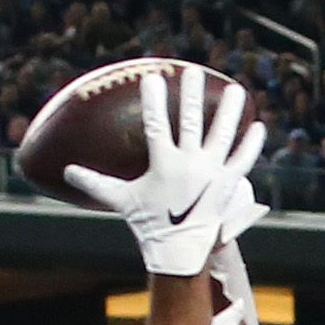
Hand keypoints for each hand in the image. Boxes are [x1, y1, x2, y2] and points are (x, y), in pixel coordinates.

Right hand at [63, 64, 265, 277]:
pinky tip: (258, 126)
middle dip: (191, 94)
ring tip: (237, 90)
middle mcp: (189, 164)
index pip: (156, 123)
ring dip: (230, 111)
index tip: (154, 76)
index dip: (154, 99)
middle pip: (191, 121)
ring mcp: (212, 174)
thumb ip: (95, 182)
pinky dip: (251, 144)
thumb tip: (66, 172)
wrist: (179, 253)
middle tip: (192, 71)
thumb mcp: (121, 200)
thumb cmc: (149, 225)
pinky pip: (243, 161)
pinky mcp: (228, 186)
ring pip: (223, 135)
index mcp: (163, 163)